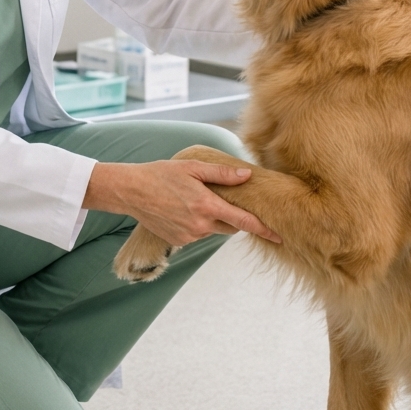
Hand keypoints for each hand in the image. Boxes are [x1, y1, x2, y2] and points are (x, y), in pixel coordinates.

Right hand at [83, 158, 280, 247]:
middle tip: (223, 201)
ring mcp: (188, 236)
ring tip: (193, 200)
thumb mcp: (193, 168)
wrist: (131, 191)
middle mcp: (200, 225)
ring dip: (212, 219)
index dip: (263, 230)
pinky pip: (197, 234)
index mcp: (207, 206)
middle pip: (230, 227)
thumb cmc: (161, 174)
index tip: (279, 236)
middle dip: (233, 217)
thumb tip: (247, 175)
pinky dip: (196, 224)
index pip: (243, 222)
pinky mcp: (178, 241)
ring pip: (212, 230)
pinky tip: (181, 209)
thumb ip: (222, 174)